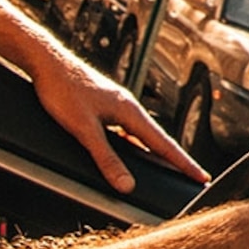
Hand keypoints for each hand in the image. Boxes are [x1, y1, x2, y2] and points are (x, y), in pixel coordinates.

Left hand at [23, 34, 206, 191]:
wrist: (46, 62)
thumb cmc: (62, 90)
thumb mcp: (84, 130)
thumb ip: (107, 158)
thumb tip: (126, 185)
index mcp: (130, 112)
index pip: (164, 145)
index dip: (184, 164)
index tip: (202, 177)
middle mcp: (128, 107)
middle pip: (158, 139)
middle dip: (176, 159)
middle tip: (193, 176)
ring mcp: (116, 106)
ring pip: (142, 134)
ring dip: (156, 151)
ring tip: (166, 168)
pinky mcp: (103, 105)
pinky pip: (127, 129)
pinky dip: (136, 144)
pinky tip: (128, 150)